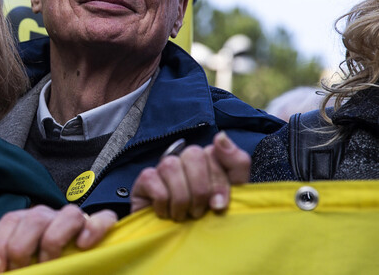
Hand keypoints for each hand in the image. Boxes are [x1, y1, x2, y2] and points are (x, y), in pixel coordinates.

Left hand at [0, 204, 116, 273]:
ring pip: (68, 215)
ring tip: (50, 264)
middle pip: (35, 218)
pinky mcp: (98, 226)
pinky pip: (101, 219)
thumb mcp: (24, 261)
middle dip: (22, 248)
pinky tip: (83, 245)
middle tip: (22, 271)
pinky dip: (93, 229)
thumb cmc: (43, 261)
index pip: (10, 221)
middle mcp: (50, 216)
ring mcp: (75, 220)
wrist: (76, 252)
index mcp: (28, 222)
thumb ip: (13, 264)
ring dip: (54, 241)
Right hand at [130, 131, 250, 220]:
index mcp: (209, 160)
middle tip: (198, 212)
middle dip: (200, 190)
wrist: (179, 245)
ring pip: (171, 166)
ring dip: (180, 199)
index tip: (219, 206)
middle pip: (194, 154)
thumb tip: (221, 136)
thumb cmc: (207, 220)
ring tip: (182, 215)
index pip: (216, 152)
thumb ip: (237, 163)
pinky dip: (162, 202)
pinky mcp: (144, 178)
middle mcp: (185, 159)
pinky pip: (153, 180)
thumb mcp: (233, 196)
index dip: (219, 181)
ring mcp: (163, 166)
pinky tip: (165, 213)